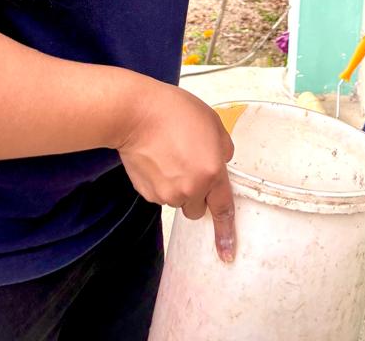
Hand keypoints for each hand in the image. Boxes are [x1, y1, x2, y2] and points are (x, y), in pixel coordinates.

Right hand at [117, 80, 236, 262]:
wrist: (137, 114)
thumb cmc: (175, 112)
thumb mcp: (212, 122)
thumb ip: (223, 148)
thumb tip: (221, 161)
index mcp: (212, 172)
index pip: (223, 208)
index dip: (226, 232)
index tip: (228, 253)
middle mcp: (191, 189)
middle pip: (198, 207)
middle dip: (197, 193)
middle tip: (189, 163)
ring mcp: (167, 194)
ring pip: (178, 200)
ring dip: (178, 186)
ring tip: (170, 155)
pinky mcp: (147, 193)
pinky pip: (160, 195)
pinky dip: (160, 182)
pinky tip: (157, 159)